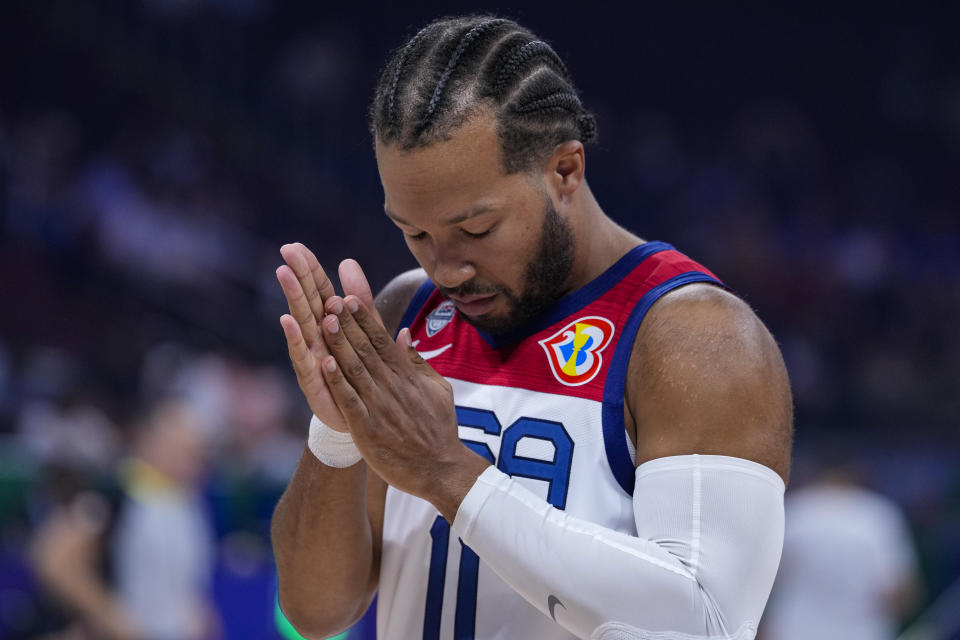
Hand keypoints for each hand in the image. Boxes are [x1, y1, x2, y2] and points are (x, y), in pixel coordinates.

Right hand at [276, 244, 382, 431]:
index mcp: (332, 325)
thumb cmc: (359, 371)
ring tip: (284, 274)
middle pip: (308, 301)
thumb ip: (359, 300)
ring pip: (303, 324)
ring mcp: (313, 358)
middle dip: (298, 275)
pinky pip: (303, 358)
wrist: (363, 418)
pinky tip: (287, 320)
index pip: (320, 291)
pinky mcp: (312, 380)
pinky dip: (296, 339)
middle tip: (286, 250)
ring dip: (294, 299)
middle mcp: (318, 338)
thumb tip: (349, 262)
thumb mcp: (366, 332)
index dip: (310, 269)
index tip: (296, 246)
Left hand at [316, 286, 490, 518]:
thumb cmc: (439, 430)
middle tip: (330, 297)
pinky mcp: (368, 428)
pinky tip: (325, 364)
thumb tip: (403, 333)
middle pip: (365, 348)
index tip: (348, 296)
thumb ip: (416, 361)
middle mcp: (392, 386)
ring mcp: (379, 407)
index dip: (364, 318)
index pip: (382, 340)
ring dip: (339, 344)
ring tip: (324, 320)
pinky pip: (350, 401)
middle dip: (347, 323)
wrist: (441, 469)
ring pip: (355, 369)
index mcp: (406, 376)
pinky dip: (337, 382)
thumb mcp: (437, 389)